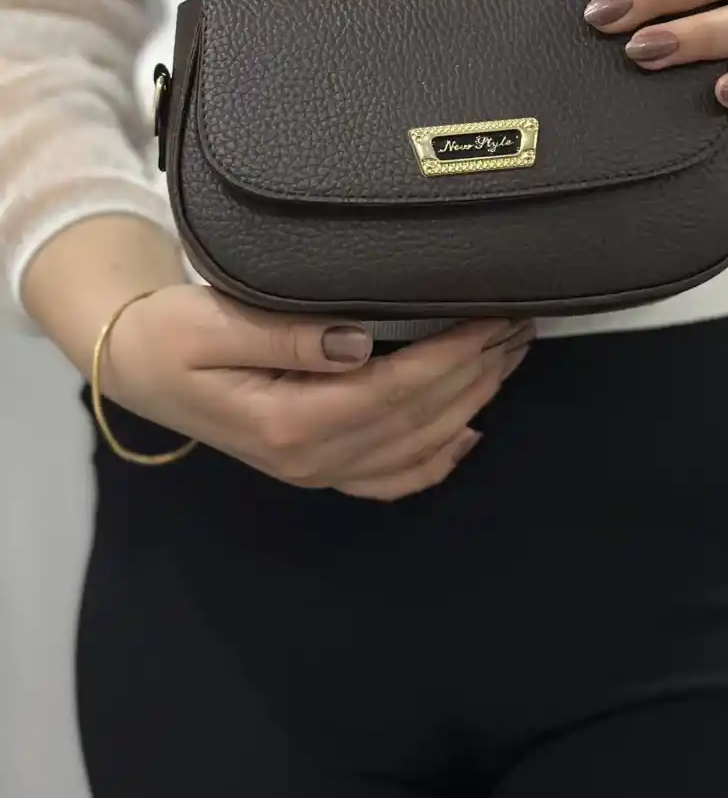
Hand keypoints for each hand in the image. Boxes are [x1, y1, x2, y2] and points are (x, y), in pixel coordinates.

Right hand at [102, 286, 533, 500]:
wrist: (136, 367)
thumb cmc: (170, 335)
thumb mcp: (212, 322)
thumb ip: (286, 335)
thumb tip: (359, 342)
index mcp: (288, 422)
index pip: (395, 390)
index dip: (453, 356)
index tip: (493, 318)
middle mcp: (310, 458)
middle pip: (417, 419)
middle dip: (477, 372)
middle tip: (521, 326)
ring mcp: (316, 471)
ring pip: (415, 448)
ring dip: (472, 404)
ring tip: (510, 358)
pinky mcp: (317, 468)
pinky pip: (389, 479)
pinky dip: (437, 461)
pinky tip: (470, 434)